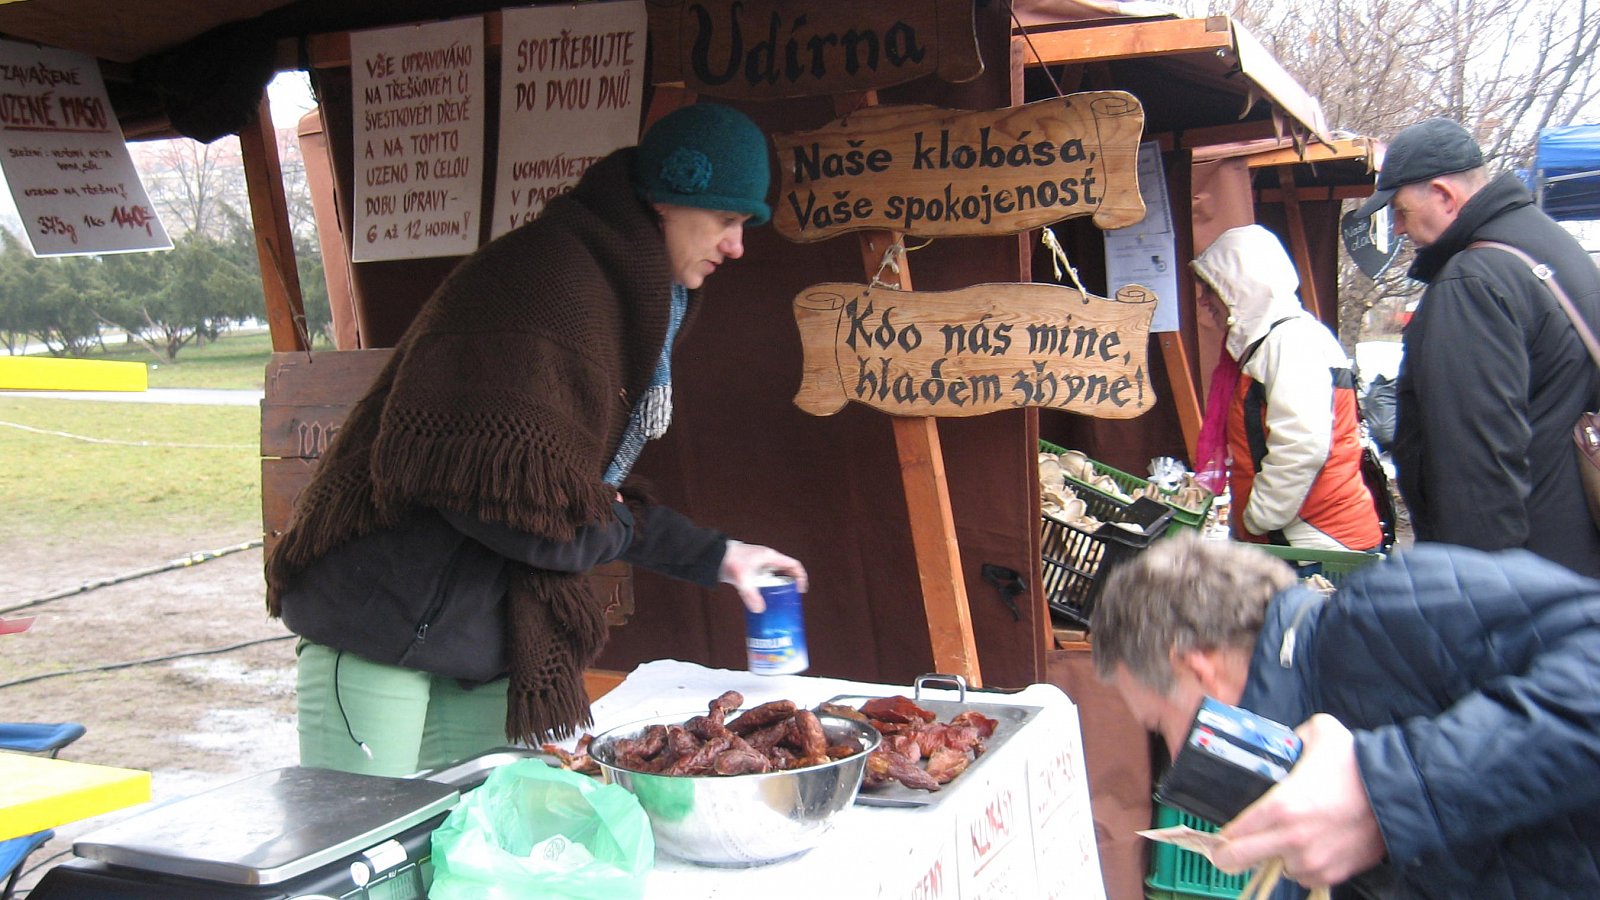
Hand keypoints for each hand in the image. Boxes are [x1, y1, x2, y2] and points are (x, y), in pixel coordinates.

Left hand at [718, 540, 808, 612]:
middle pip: (785, 574)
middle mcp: (766, 561)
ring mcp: (758, 567)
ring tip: (776, 605)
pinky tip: (759, 603)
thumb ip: (750, 594)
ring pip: (773, 579)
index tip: (800, 591)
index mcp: (770, 557)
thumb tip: (759, 610)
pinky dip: (764, 592)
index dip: (800, 577)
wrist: (711, 555)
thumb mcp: (742, 578)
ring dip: (776, 591)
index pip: (793, 565)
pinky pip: (762, 583)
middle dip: (789, 587)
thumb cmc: (729, 560)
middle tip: (789, 601)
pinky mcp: (749, 573)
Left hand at [1211, 714, 1385, 887]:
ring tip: (1290, 835)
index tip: (1218, 834)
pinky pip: (1304, 874)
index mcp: (1281, 806)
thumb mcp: (1318, 732)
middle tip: (1229, 847)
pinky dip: (1303, 863)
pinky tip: (1312, 843)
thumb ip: (1290, 738)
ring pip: (1276, 867)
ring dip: (1276, 855)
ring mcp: (1312, 860)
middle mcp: (1292, 838)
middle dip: (1228, 854)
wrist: (1400, 792)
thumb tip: (1279, 743)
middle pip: (1237, 860)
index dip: (1220, 835)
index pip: (1232, 833)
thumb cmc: (1357, 762)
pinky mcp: (1332, 873)